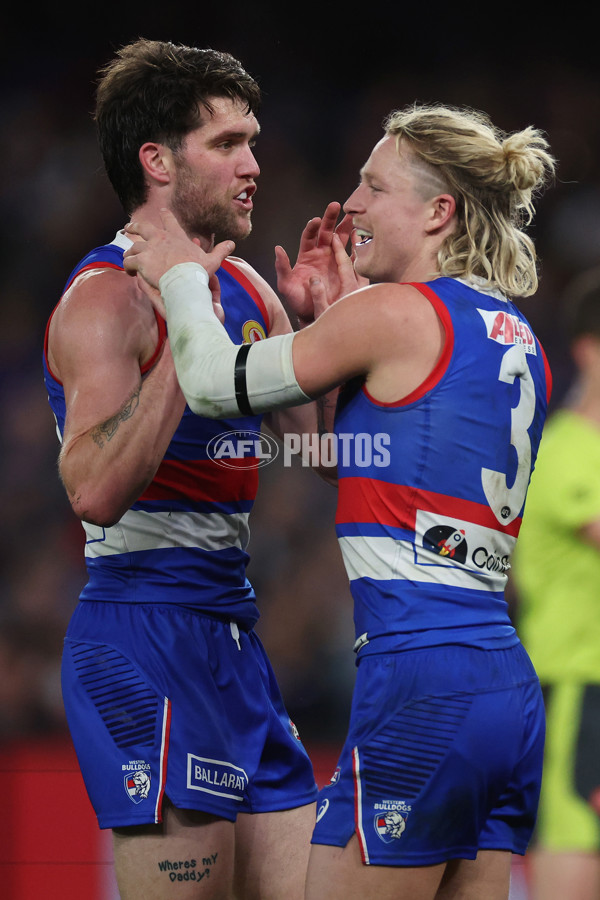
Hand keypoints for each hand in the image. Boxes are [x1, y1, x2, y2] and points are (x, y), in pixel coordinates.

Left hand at [123, 208, 234, 288]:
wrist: (185, 280)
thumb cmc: (198, 271)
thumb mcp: (212, 260)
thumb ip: (220, 251)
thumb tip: (232, 244)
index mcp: (176, 236)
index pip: (170, 220)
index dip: (166, 215)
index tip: (162, 211)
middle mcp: (160, 238)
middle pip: (143, 227)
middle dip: (135, 226)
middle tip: (128, 227)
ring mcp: (149, 249)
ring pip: (133, 247)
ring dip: (129, 252)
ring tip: (127, 257)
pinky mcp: (141, 261)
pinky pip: (129, 262)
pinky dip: (128, 266)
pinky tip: (128, 271)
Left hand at [274, 201, 364, 324]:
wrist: (313, 314)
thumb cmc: (297, 300)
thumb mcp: (286, 285)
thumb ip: (282, 268)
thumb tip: (278, 249)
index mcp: (306, 254)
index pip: (309, 235)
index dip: (312, 227)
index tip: (316, 220)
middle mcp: (320, 253)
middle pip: (325, 231)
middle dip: (330, 218)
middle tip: (336, 206)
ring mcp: (333, 259)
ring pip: (339, 239)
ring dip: (345, 227)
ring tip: (353, 216)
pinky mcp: (343, 268)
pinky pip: (350, 253)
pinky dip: (355, 244)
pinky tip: (361, 235)